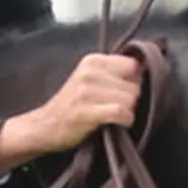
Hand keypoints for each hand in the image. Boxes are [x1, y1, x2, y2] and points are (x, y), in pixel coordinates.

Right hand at [0, 52, 143, 167]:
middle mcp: (89, 72)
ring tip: (112, 116)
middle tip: (114, 107)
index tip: (121, 92)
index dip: (132, 81)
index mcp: (93, 60)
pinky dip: (124, 121)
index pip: (132, 65)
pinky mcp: (86, 111)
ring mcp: (86, 91)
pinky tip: (116, 124)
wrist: (45, 126)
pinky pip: (121, 113)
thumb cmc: (72, 105)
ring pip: (130, 100)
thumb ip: (112, 73)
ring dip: (127, 112)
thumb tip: (143, 72)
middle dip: (130, 99)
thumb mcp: (89, 79)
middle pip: (134, 85)